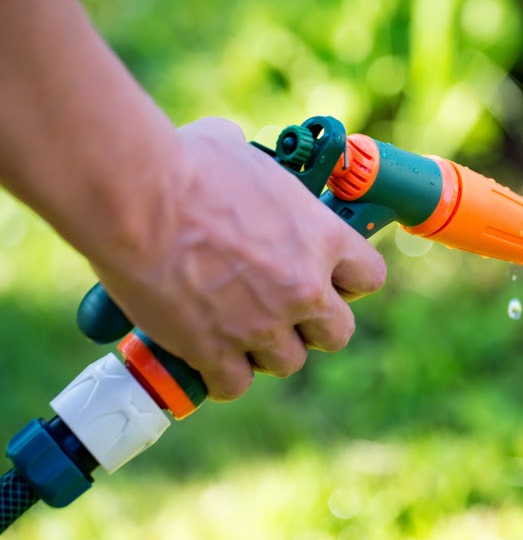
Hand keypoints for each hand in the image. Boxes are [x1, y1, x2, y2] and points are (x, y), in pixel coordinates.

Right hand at [91, 117, 385, 400]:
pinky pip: (234, 384)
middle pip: (337, 333)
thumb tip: (239, 156)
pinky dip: (222, 375)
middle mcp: (303, 287)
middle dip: (313, 326)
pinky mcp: (215, 350)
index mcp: (322, 237)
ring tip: (237, 329)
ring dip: (267, 351)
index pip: (369, 277)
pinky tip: (207, 355)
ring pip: (288, 363)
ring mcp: (262, 324)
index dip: (347, 281)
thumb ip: (260, 177)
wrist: (135, 197)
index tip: (325, 277)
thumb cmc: (186, 164)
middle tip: (282, 310)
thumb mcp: (244, 155)